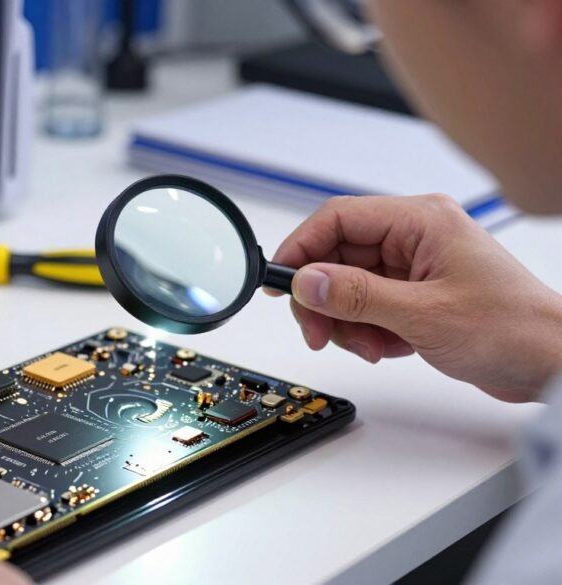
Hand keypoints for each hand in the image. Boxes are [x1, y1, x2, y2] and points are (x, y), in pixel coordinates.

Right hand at [271, 194, 561, 402]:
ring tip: (368, 346)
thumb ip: (357, 296)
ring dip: (346, 321)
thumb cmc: (513, 328)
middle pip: (336, 255)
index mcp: (420, 220)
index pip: (337, 219)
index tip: (280, 283)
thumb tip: (306, 281)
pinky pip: (366, 306)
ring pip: (347, 285)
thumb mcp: (424, 315)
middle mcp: (414, 236)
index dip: (301, 249)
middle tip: (319, 332)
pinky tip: (386, 348)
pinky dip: (365, 331)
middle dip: (323, 298)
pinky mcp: (415, 294)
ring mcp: (414, 266)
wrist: (552, 361)